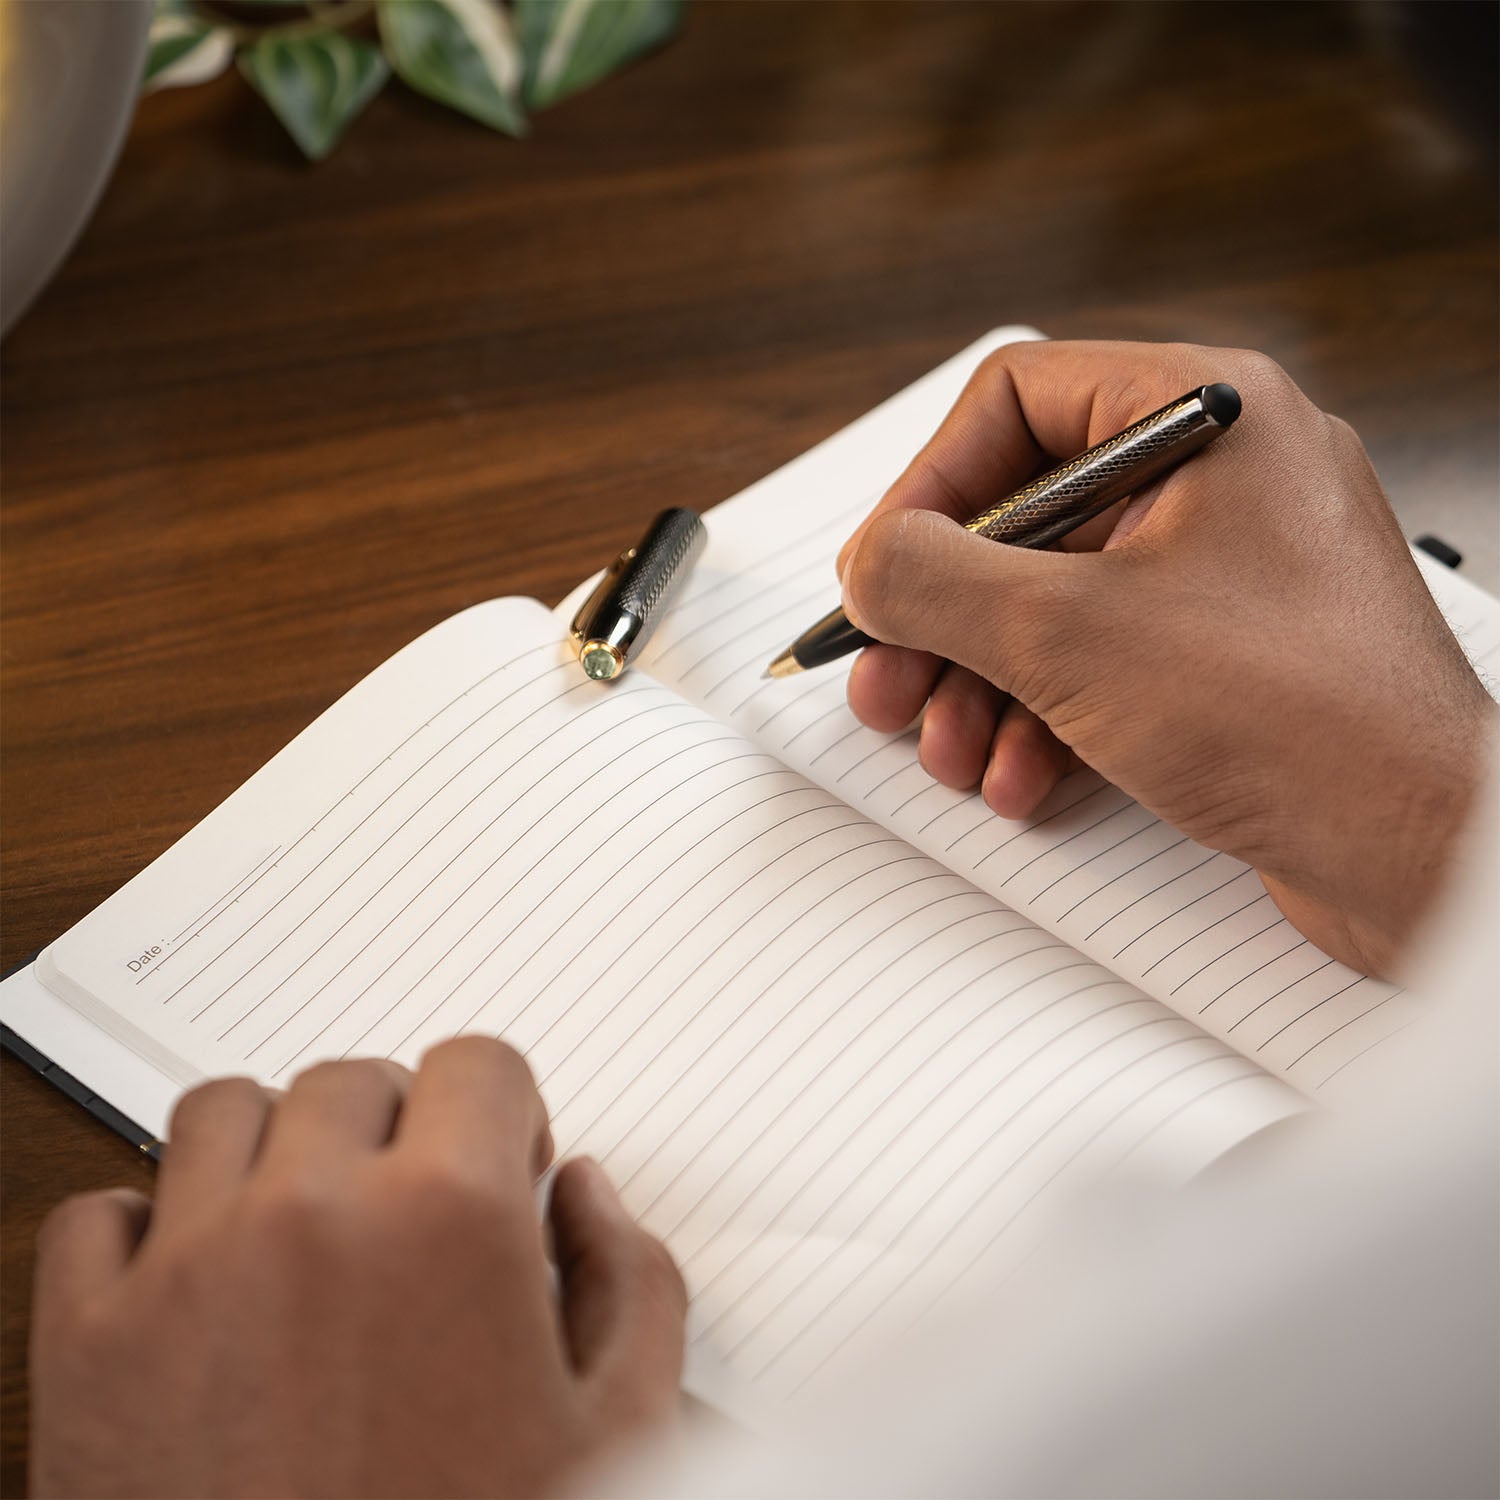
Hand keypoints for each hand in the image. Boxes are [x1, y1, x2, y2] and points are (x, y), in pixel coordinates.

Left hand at [30, 1039, 686, 1497]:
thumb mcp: (621, 1434)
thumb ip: (634, 1282)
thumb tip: (585, 1194)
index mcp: (452, 1218)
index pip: (478, 1064)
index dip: (504, 1114)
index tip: (498, 1169)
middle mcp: (312, 1214)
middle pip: (352, 1079)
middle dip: (396, 1130)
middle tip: (408, 1212)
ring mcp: (187, 1272)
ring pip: (220, 1112)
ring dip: (271, 1151)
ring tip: (303, 1232)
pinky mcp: (87, 1347)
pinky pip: (96, 1214)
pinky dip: (142, 1230)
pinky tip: (197, 1286)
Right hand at [837, 341, 1493, 976]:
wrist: (1426, 854)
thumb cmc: (1299, 719)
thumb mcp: (1068, 634)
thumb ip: (937, 582)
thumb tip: (869, 565)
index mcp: (1207, 415)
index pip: (1016, 401)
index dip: (927, 487)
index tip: (881, 570)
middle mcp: (1224, 478)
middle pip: (1026, 516)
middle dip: (944, 616)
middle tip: (888, 678)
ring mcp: (1231, 571)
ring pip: (1058, 601)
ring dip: (983, 683)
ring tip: (948, 751)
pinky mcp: (1231, 657)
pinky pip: (1107, 661)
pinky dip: (1047, 717)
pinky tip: (1021, 778)